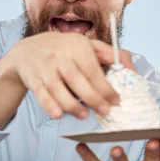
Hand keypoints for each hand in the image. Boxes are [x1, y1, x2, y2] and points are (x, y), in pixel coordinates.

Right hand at [4, 32, 134, 119]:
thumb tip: (132, 70)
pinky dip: (49, 105)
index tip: (116, 100)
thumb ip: (110, 54)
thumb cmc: (64, 50)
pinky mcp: (33, 79)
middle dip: (92, 97)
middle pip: (76, 79)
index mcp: (77, 46)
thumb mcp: (86, 44)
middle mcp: (59, 55)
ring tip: (84, 116)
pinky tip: (59, 115)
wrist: (26, 50)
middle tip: (104, 111)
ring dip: (71, 105)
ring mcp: (44, 67)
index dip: (104, 86)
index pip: (92, 68)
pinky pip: (41, 94)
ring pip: (58, 88)